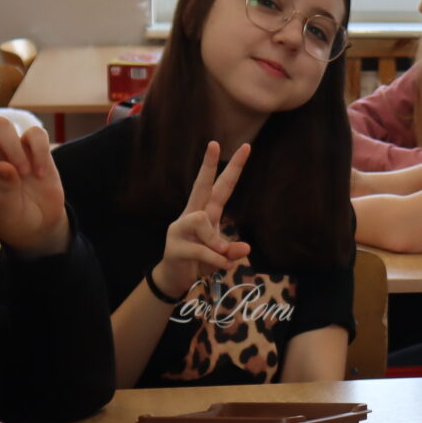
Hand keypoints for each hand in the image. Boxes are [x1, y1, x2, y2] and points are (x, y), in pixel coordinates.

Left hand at [0, 83, 69, 257]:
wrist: (41, 221)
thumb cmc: (14, 217)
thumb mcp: (5, 211)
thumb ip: (4, 190)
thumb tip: (5, 166)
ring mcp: (8, 148)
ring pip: (1, 126)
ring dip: (14, 148)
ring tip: (26, 173)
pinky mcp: (32, 145)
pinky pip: (33, 135)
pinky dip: (39, 152)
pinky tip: (41, 172)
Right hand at [158, 142, 252, 295]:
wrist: (176, 279)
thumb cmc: (200, 261)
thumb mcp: (221, 256)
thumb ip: (232, 251)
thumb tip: (245, 248)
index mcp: (206, 212)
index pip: (220, 187)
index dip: (233, 169)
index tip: (246, 147)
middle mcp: (191, 215)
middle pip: (200, 185)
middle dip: (207, 165)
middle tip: (213, 143)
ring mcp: (180, 228)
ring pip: (201, 221)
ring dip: (216, 242)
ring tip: (221, 255)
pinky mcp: (174, 246)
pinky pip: (202, 248)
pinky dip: (216, 260)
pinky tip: (222, 267)